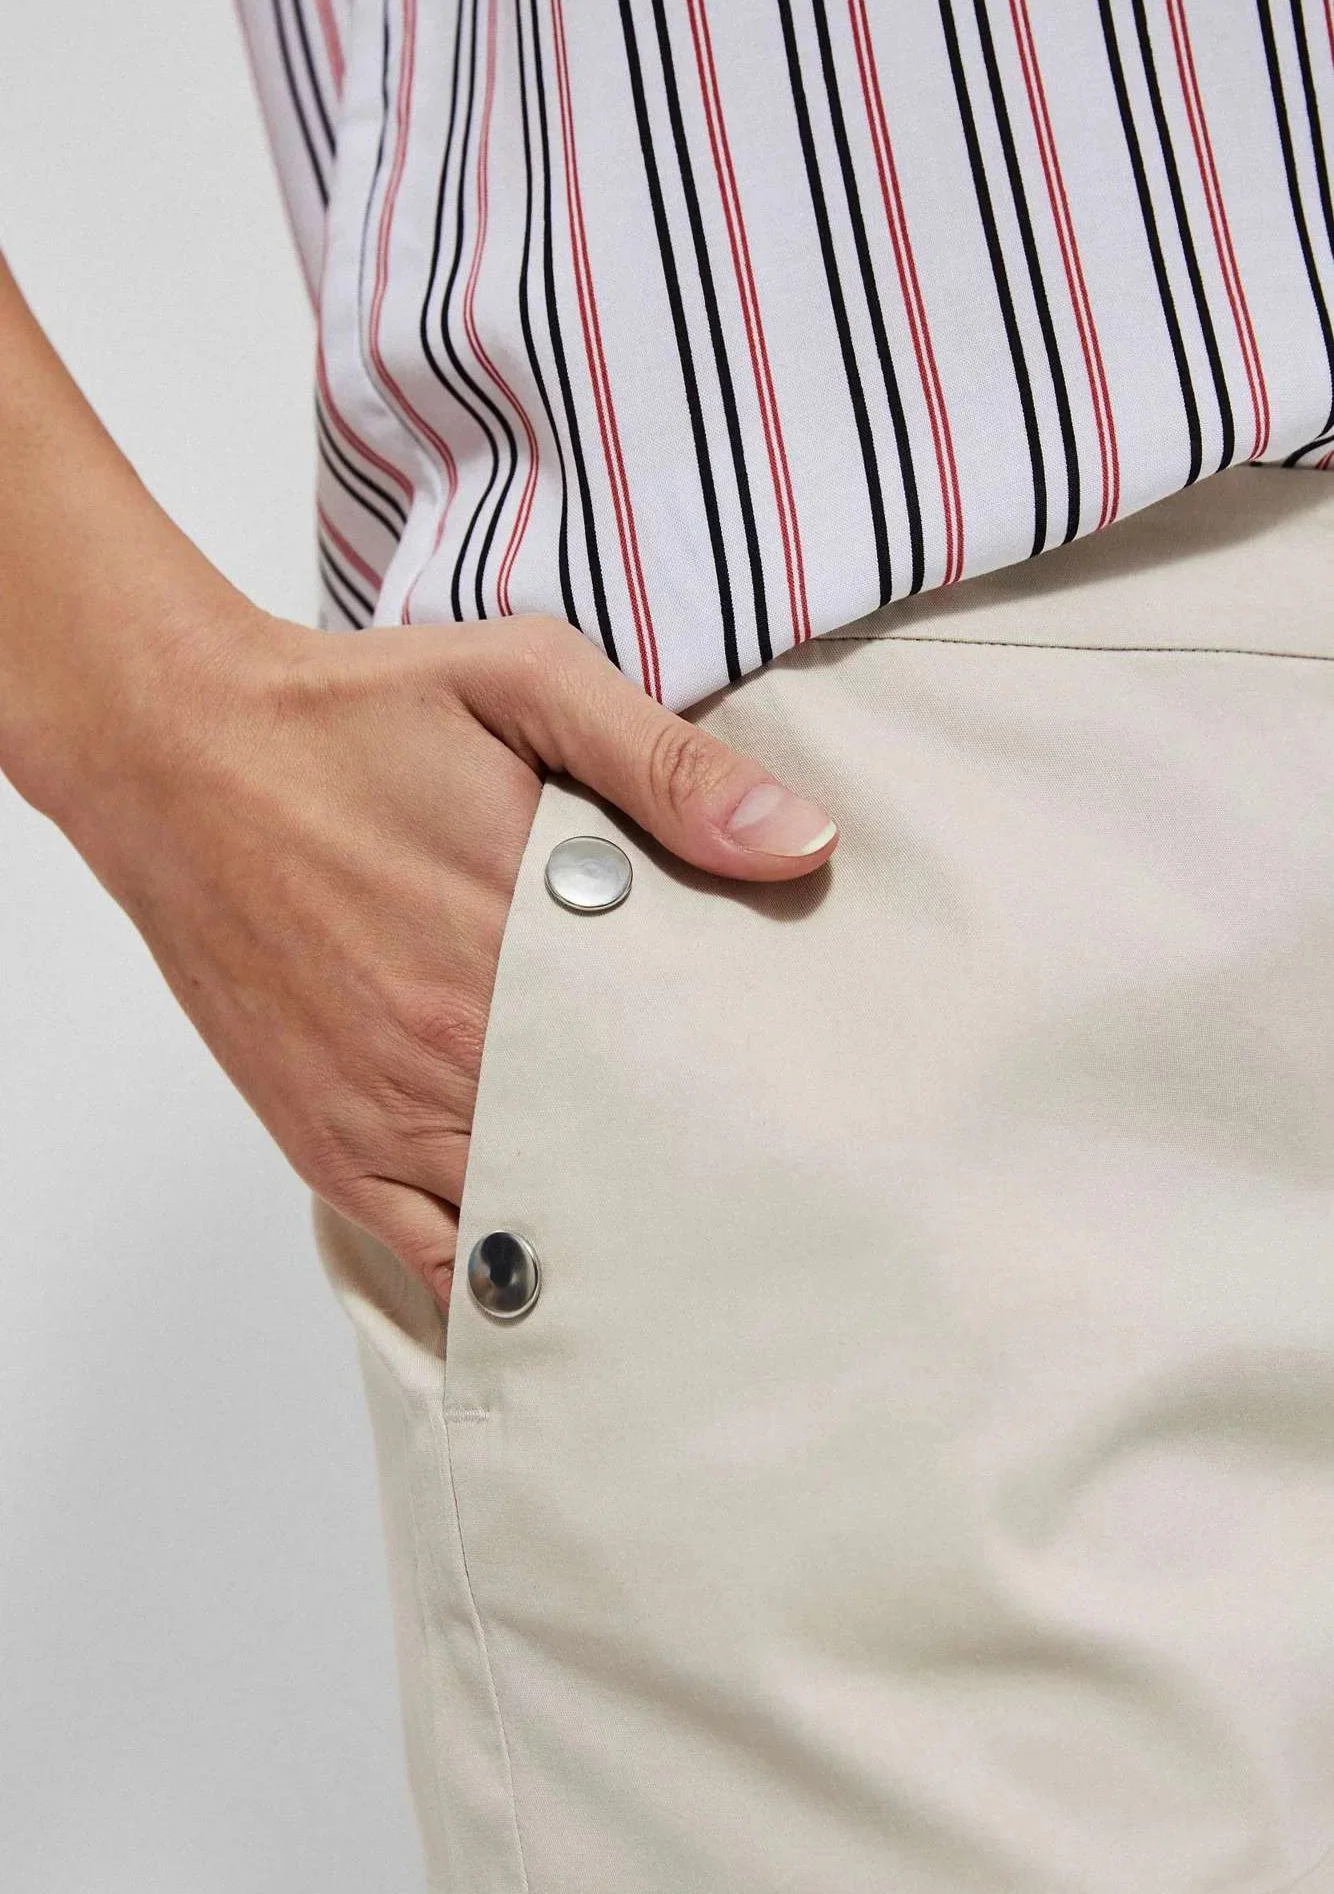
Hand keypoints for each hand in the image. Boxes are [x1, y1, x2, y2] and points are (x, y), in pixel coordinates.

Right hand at [70, 606, 837, 1312]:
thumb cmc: (352, 714)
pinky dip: (502, 1283)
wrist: (178, 751)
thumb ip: (665, 767)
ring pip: (537, 1224)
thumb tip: (801, 842)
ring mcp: (389, 1113)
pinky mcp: (330, 1143)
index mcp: (528, 939)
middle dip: (699, 1174)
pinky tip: (564, 1294)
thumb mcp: (525, 682)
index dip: (755, 1093)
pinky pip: (433, 1258)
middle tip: (776, 1191)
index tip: (811, 1110)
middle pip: (622, 1155)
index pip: (685, 1059)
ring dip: (614, 1238)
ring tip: (695, 1253)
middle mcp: (460, 1048)